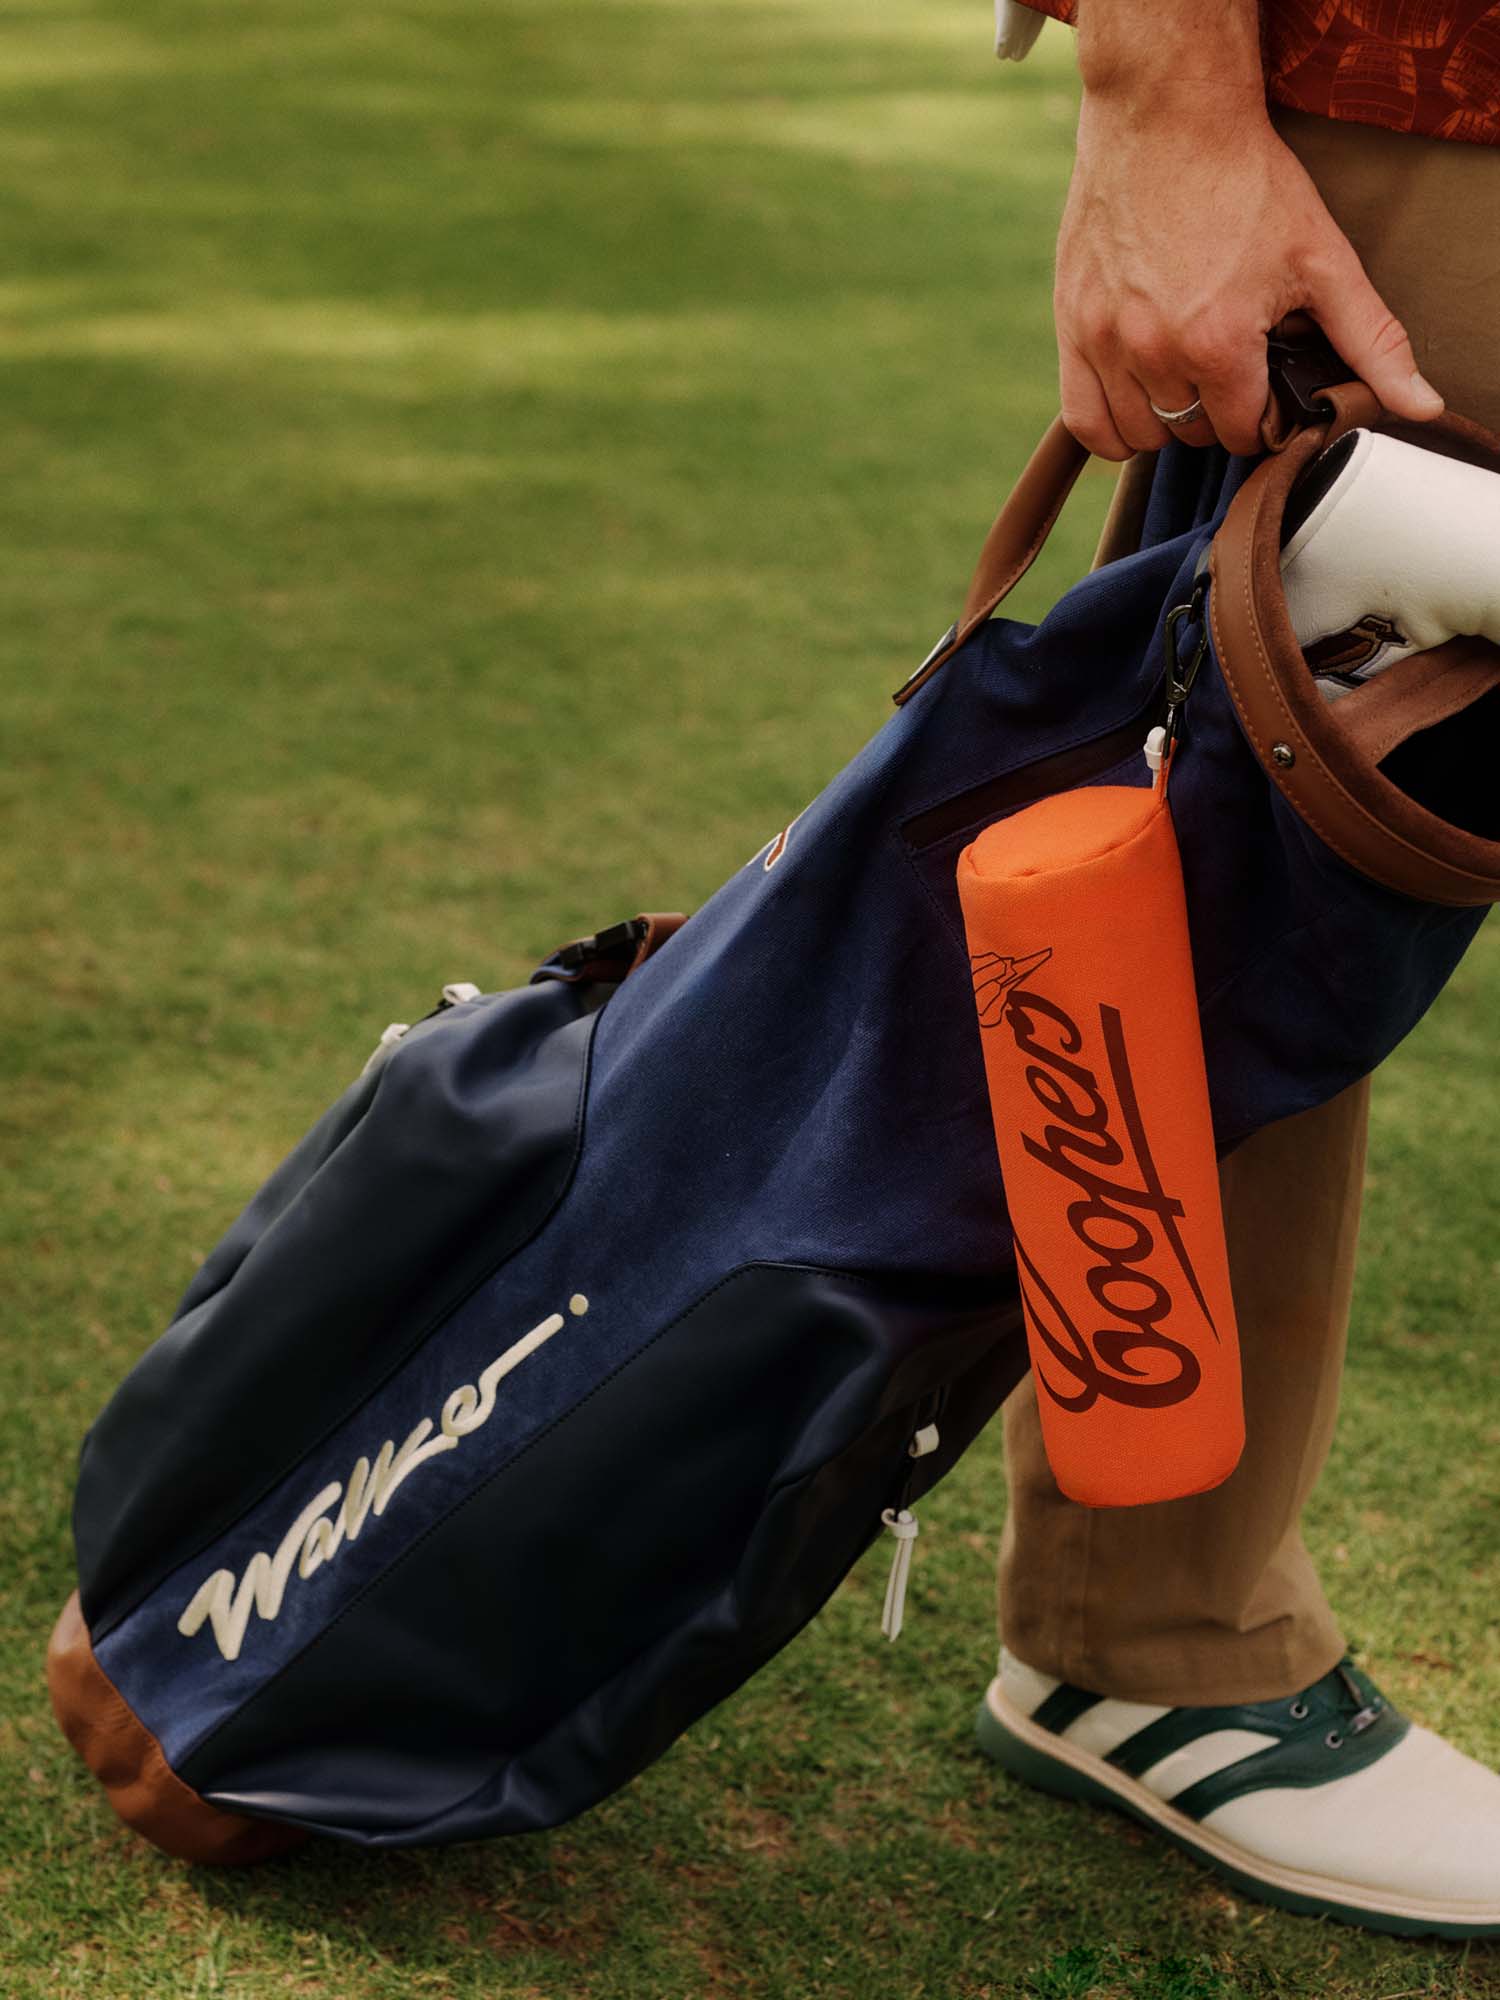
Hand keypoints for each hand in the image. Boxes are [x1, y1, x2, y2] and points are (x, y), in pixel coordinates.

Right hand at [1054, 91, 1444, 458]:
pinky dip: (1112, 428)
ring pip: (1139, 435)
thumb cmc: (1248, 180)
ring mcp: (1104, 340)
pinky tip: (1137, 402)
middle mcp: (1153, 351)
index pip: (1240, 431)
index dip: (1261, 413)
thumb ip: (1372, 341)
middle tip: (1230, 366)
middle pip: (1190, 434)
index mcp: (1217, 342)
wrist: (1168, 116)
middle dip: (1215, 410)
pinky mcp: (1072, 326)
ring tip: (1186, 377)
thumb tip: (1421, 405)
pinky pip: (1083, 422)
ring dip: (1166, 420)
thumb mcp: (1323, 259)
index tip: (1266, 381)